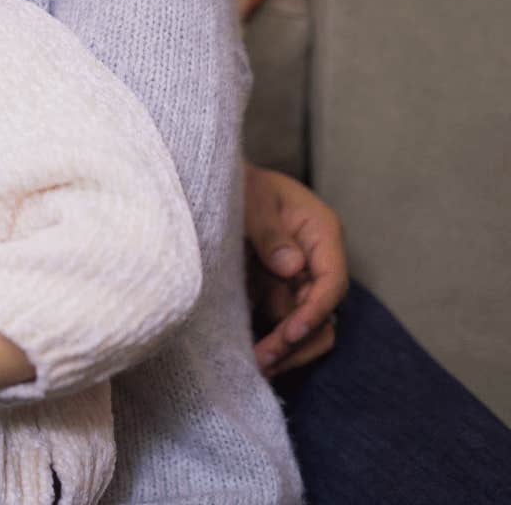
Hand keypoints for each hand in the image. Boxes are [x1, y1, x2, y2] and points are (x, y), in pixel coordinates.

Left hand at [244, 163, 347, 375]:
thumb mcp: (251, 197)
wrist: (216, 181)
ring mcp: (296, 280)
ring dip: (286, 350)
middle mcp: (315, 262)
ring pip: (306, 328)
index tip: (290, 333)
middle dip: (297, 341)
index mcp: (321, 233)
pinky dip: (269, 343)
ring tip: (255, 366)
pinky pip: (281, 325)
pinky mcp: (275, 292)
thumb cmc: (237, 182)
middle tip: (264, 360)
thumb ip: (269, 230)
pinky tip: (245, 357)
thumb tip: (292, 268)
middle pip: (322, 314)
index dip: (314, 311)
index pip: (332, 281)